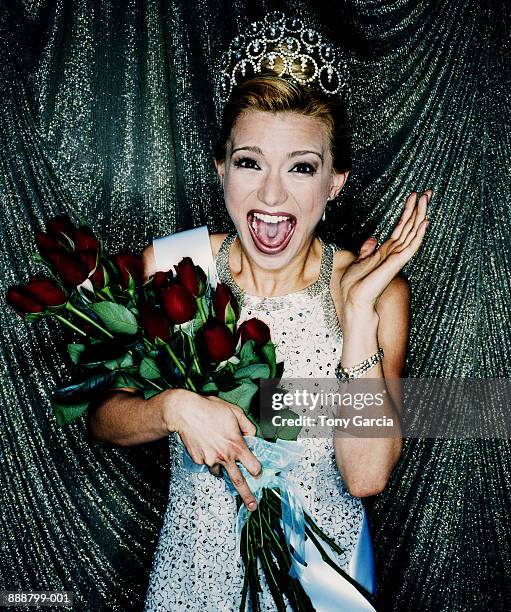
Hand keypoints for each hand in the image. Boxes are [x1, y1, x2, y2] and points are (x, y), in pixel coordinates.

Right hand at [162, 389, 261, 510]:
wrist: (184, 412)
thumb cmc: (210, 409)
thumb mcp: (234, 412)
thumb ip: (247, 426)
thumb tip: (253, 436)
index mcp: (236, 445)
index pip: (252, 466)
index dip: (257, 470)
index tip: (258, 473)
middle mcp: (224, 456)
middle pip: (238, 481)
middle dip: (247, 496)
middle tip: (253, 506)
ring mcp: (210, 460)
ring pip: (219, 470)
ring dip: (221, 466)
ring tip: (216, 450)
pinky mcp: (199, 460)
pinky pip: (207, 462)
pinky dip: (208, 457)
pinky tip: (205, 443)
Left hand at [340, 189, 431, 309]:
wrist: (354, 300)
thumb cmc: (354, 286)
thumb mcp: (358, 262)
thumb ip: (367, 251)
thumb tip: (372, 239)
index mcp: (385, 252)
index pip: (400, 227)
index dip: (407, 212)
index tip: (414, 197)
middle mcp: (394, 253)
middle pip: (409, 226)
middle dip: (418, 208)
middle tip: (428, 191)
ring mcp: (397, 258)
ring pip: (412, 232)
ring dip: (420, 214)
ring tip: (426, 198)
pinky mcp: (396, 263)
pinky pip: (410, 246)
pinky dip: (418, 234)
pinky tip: (425, 222)